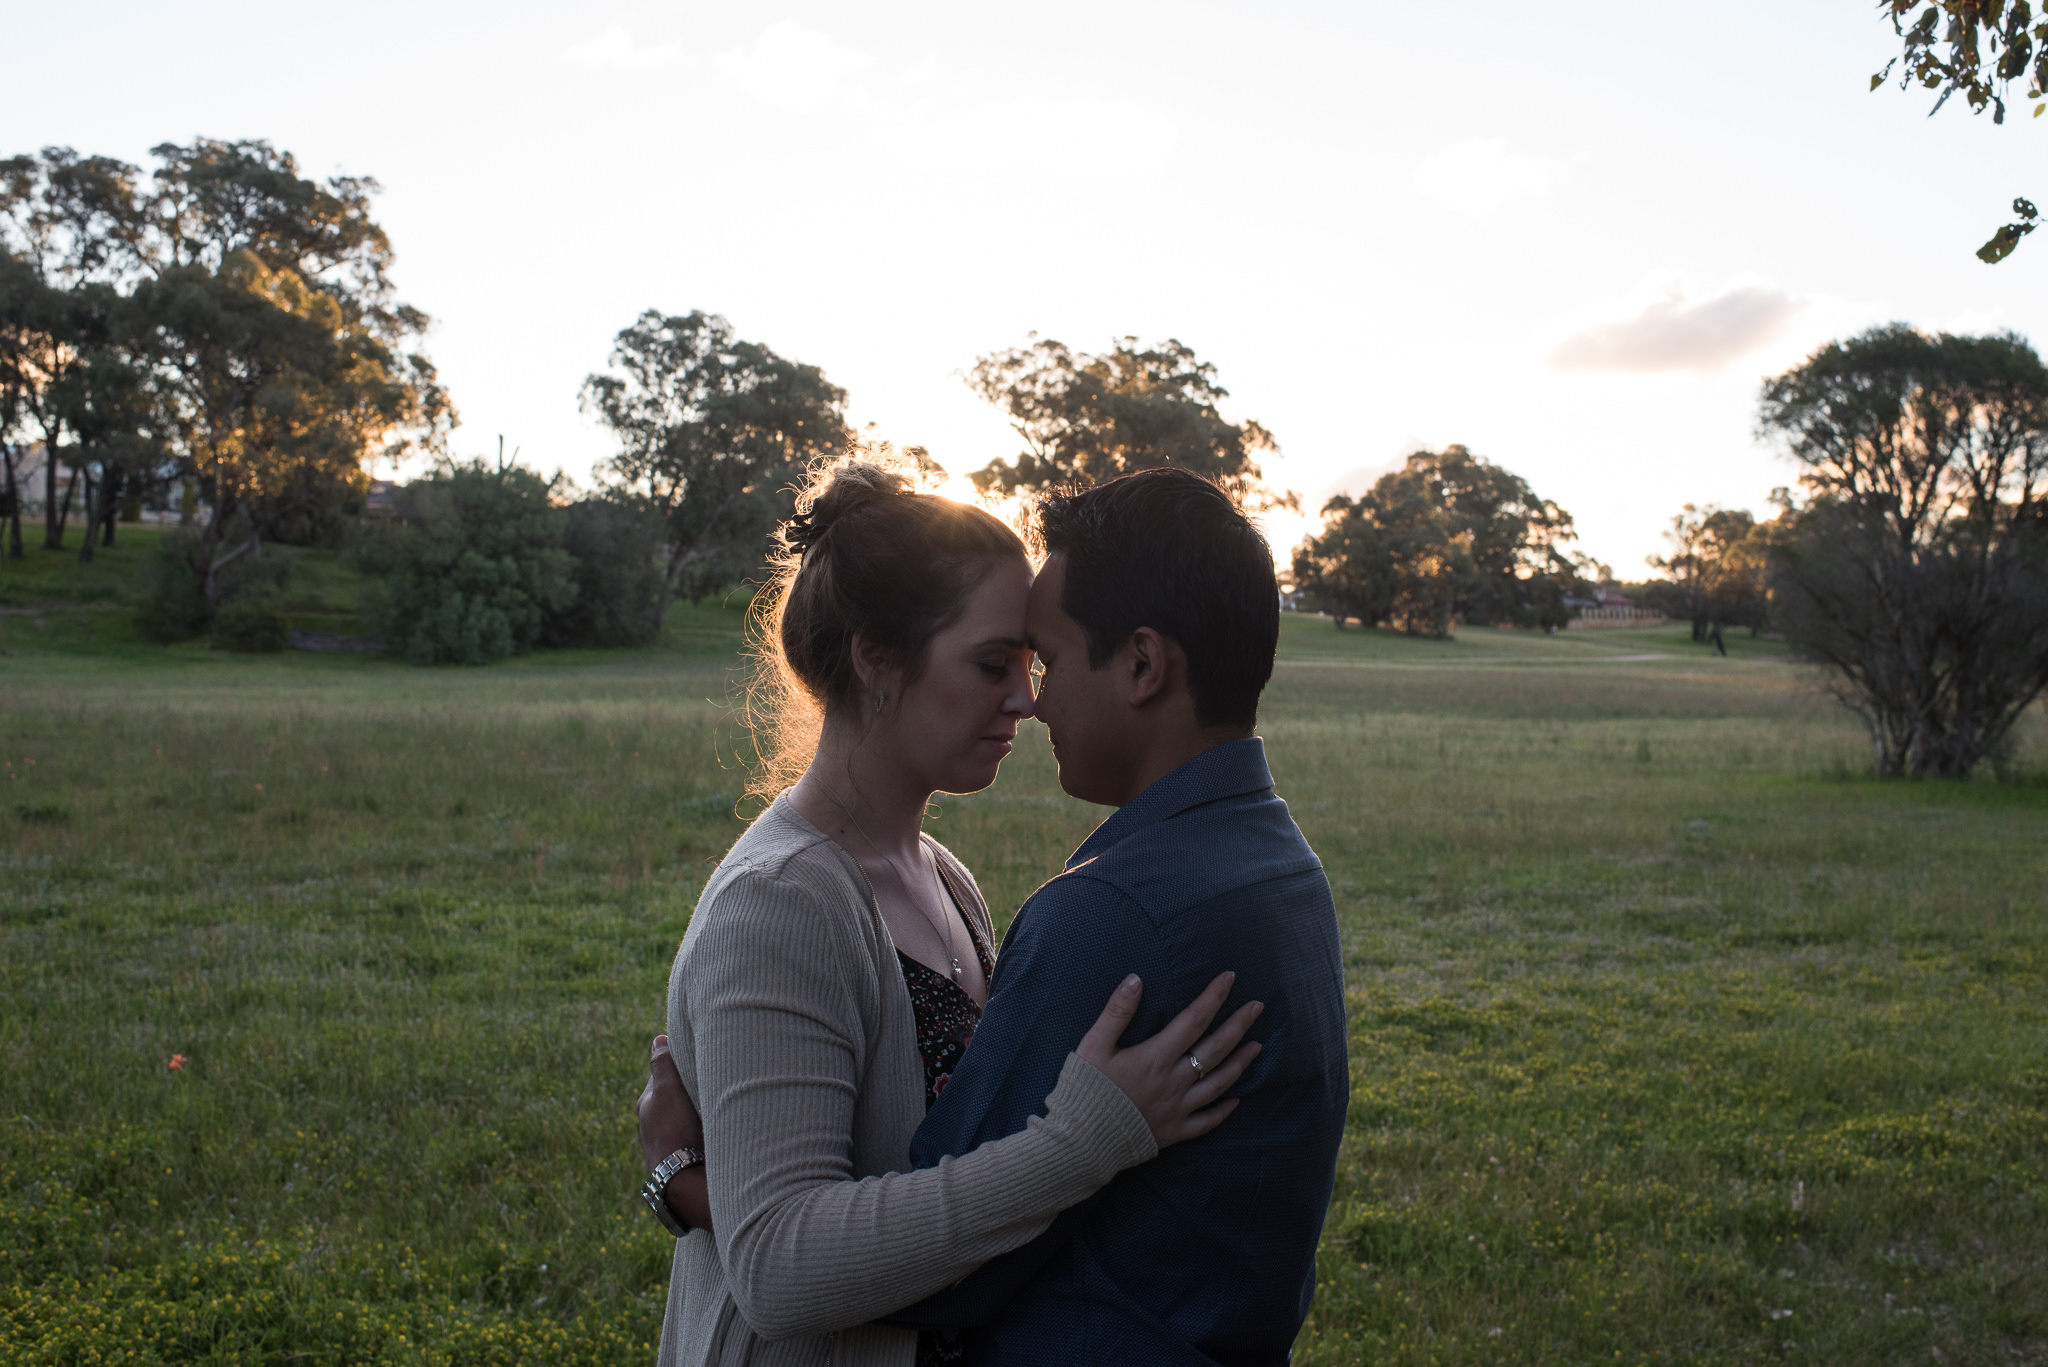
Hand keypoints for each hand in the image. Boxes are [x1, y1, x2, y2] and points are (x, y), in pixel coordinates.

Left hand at [638, 1035, 711, 1233]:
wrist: (685, 1180)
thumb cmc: (674, 1130)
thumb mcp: (666, 1089)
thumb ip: (661, 1064)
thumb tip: (658, 1040)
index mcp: (648, 1105)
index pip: (664, 1074)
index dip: (681, 1062)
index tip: (699, 1054)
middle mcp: (655, 1124)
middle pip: (677, 1095)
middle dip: (692, 1086)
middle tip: (714, 1076)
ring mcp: (672, 1142)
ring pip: (689, 1115)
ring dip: (702, 1106)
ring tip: (720, 1099)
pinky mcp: (688, 1157)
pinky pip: (699, 1132)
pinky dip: (707, 1125)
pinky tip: (720, 1124)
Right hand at [1075, 972, 1262, 1148]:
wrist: (1082, 1141)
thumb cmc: (1085, 1090)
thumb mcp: (1094, 1045)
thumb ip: (1117, 1012)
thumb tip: (1135, 979)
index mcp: (1156, 1057)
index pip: (1194, 1019)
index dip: (1214, 997)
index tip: (1230, 978)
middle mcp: (1174, 1081)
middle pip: (1215, 1049)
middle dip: (1238, 1025)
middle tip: (1258, 1007)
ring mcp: (1178, 1108)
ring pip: (1219, 1083)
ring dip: (1240, 1064)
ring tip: (1257, 1047)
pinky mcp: (1175, 1132)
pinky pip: (1206, 1122)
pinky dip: (1223, 1111)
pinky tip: (1236, 1102)